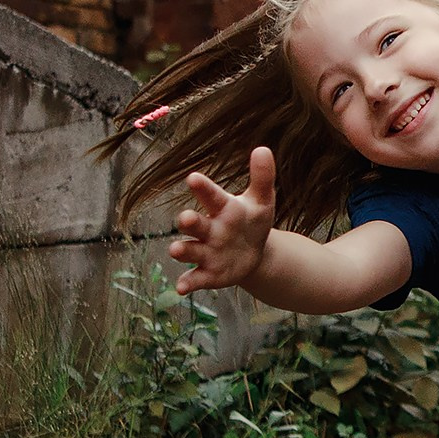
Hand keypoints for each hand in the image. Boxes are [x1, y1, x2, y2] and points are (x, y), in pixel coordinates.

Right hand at [169, 147, 276, 293]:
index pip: (210, 196)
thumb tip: (263, 149)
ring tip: (175, 250)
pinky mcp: (207, 273)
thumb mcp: (262, 201)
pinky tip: (182, 288)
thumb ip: (262, 177)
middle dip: (188, 221)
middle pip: (194, 223)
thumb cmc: (252, 221)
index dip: (203, 188)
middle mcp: (208, 229)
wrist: (253, 252)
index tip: (194, 178)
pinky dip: (187, 283)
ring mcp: (205, 251)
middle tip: (185, 218)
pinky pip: (194, 278)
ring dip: (181, 250)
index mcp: (221, 208)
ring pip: (189, 249)